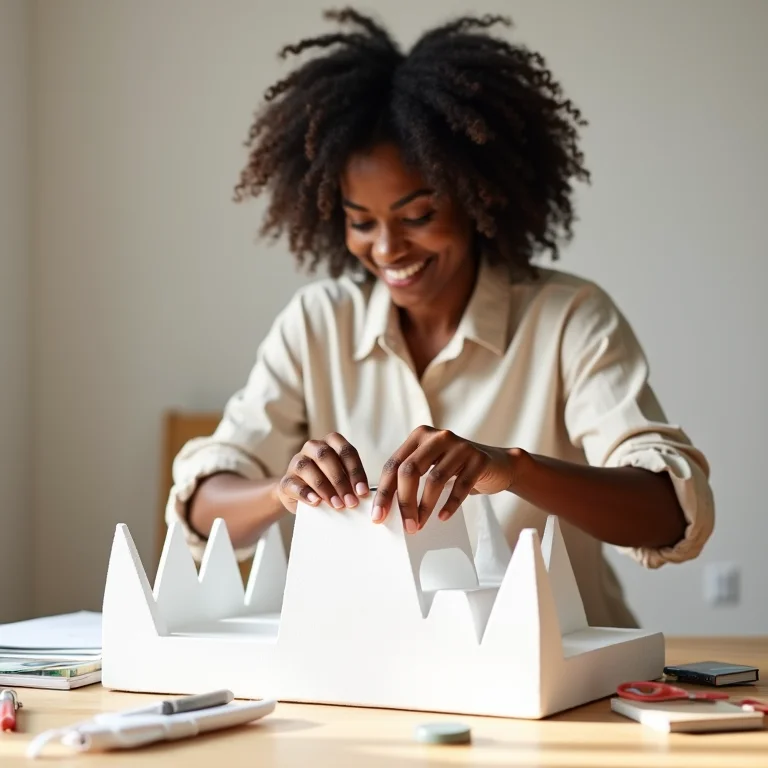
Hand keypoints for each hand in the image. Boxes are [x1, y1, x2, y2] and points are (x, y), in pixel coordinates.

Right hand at [276, 432, 369, 513]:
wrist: (300, 496)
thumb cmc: (328, 485)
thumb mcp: (342, 480)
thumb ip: (351, 483)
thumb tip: (363, 495)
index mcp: (331, 443)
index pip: (346, 451)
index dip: (355, 471)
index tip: (363, 492)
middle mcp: (312, 447)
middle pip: (326, 457)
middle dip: (340, 480)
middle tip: (351, 502)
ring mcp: (296, 462)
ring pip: (308, 467)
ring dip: (325, 487)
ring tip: (337, 505)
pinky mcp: (285, 480)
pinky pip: (293, 484)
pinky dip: (305, 493)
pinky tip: (315, 502)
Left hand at [371, 426, 517, 531]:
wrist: (498, 465)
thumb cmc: (457, 469)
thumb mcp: (431, 466)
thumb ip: (410, 478)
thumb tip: (385, 508)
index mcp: (419, 437)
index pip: (394, 464)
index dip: (384, 492)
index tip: (378, 516)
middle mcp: (438, 437)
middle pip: (410, 470)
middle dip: (404, 502)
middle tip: (404, 525)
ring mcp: (460, 446)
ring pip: (434, 479)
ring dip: (425, 507)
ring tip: (420, 525)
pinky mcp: (478, 458)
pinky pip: (461, 486)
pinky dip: (450, 504)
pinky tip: (443, 517)